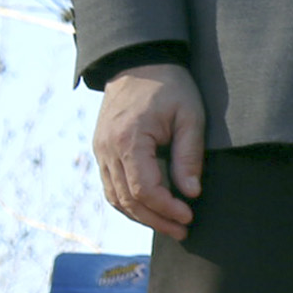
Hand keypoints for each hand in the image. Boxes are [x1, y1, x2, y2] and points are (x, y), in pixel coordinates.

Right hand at [95, 63, 205, 239]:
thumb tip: (191, 193)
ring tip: (170, 225)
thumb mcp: (190, 115)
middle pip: (127, 200)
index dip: (166, 208)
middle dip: (156, 219)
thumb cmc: (171, 86)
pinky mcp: (101, 151)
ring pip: (116, 198)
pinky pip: (112, 186)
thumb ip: (190, 155)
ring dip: (141, 216)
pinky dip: (130, 202)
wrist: (138, 63)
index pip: (144, 188)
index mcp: (129, 140)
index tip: (189, 215)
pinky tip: (151, 209)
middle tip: (183, 230)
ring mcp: (100, 151)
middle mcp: (107, 150)